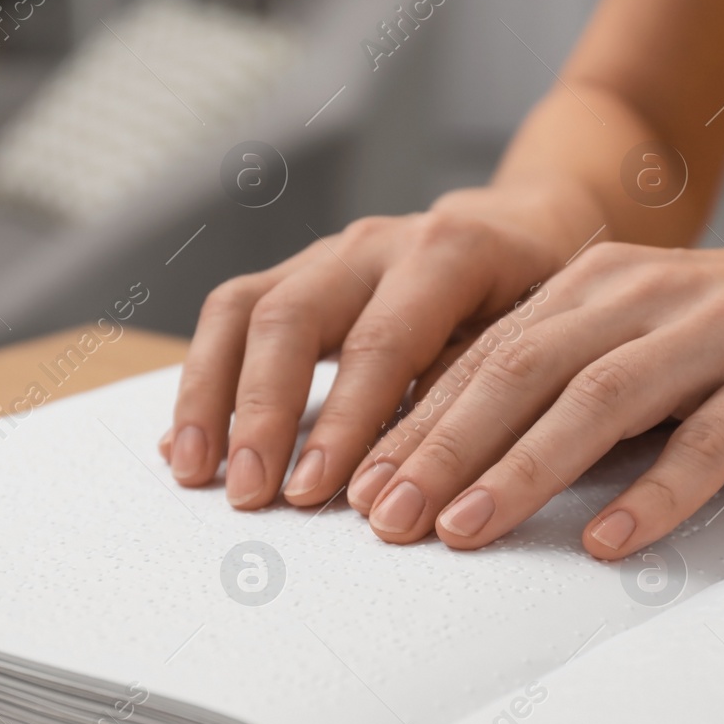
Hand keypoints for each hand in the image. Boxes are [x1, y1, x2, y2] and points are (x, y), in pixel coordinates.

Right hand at [158, 189, 587, 509]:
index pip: (381, 342)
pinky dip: (203, 383)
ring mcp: (327, 254)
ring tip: (197, 475)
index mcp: (447, 251)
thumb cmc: (537, 296)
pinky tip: (187, 446)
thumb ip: (474, 393)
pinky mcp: (296, 275)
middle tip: (250, 493)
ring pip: (243, 310)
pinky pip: (231, 317)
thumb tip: (414, 478)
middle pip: (291, 318)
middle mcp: (375, 243)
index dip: (345, 422)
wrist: (523, 230)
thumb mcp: (536, 337)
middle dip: (264, 414)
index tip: (316, 492)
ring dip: (211, 398)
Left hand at [344, 229, 723, 557]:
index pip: (485, 353)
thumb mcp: (641, 331)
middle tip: (386, 517)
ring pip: (599, 400)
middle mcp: (643, 293)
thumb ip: (564, 374)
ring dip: (524, 469)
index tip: (361, 486)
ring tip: (465, 530)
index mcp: (595, 280)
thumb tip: (460, 458)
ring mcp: (714, 330)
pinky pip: (709, 441)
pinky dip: (655, 492)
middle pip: (522, 370)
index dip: (417, 420)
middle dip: (444, 447)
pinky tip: (607, 541)